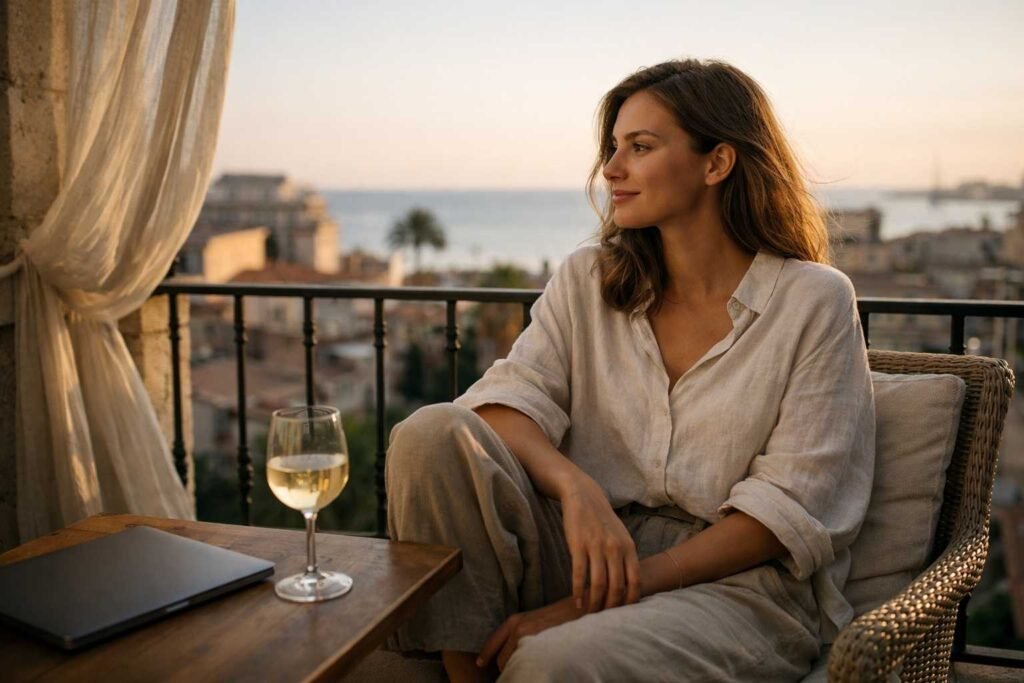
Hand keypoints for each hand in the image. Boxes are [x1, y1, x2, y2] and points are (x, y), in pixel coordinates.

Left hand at [476, 597, 582, 671]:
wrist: (584, 606)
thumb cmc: (563, 613)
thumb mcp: (538, 618)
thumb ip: (524, 630)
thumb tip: (515, 647)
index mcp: (515, 621)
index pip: (492, 642)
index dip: (485, 655)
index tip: (480, 663)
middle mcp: (518, 628)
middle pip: (502, 660)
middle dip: (506, 668)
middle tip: (514, 674)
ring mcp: (530, 638)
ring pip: (514, 665)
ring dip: (518, 671)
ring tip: (527, 673)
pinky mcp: (542, 646)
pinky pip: (528, 666)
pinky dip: (528, 672)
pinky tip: (537, 670)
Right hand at [557, 473, 641, 612]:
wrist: (583, 496)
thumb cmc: (602, 520)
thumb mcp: (620, 536)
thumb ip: (626, 557)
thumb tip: (630, 585)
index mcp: (628, 547)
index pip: (635, 581)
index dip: (630, 601)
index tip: (624, 613)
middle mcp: (615, 548)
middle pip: (617, 586)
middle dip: (611, 606)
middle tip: (605, 618)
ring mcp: (597, 547)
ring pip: (599, 584)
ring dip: (595, 603)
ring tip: (590, 613)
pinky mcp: (578, 545)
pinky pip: (580, 574)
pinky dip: (578, 592)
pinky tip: (577, 601)